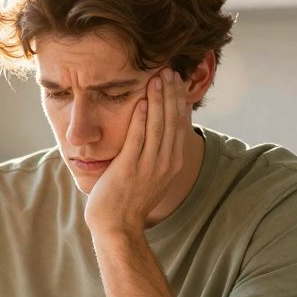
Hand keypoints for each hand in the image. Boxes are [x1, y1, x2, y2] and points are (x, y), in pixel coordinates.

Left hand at [83, 67, 191, 237]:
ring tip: (157, 78)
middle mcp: (166, 163)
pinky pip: (137, 140)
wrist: (117, 226)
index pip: (179, 124)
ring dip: (158, 100)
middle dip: (171, 93)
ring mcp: (148, 166)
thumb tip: (158, 129)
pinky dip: (140, 120)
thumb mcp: (151, 174)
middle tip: (169, 70)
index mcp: (173, 162)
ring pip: (157, 126)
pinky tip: (141, 102)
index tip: (176, 80)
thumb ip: (157, 152)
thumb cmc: (129, 199)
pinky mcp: (129, 169)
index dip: (178, 100)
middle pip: (171, 121)